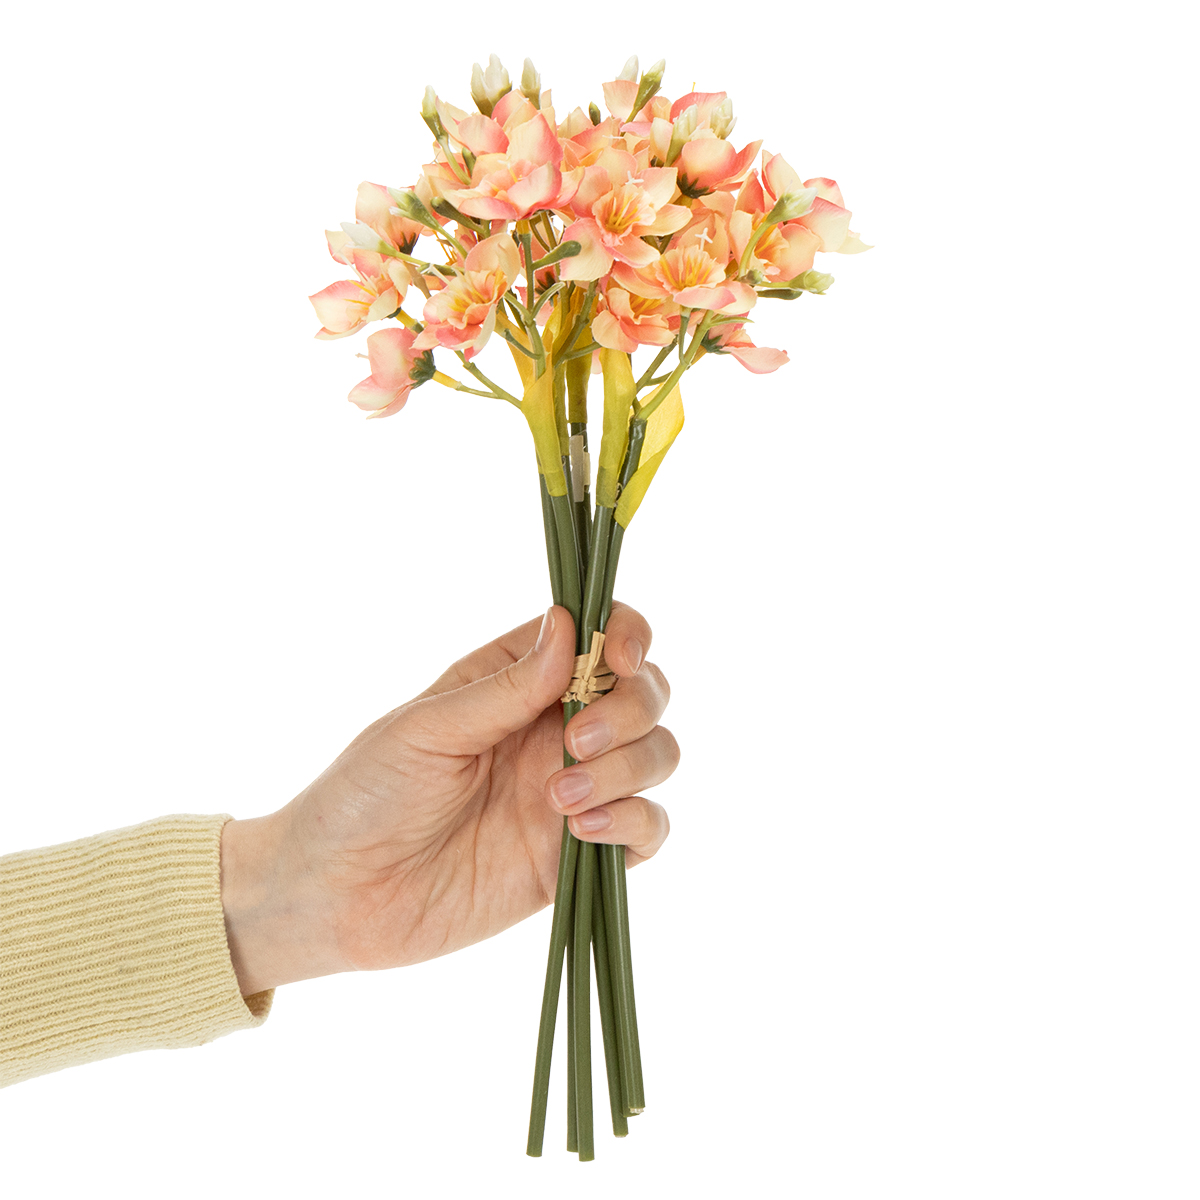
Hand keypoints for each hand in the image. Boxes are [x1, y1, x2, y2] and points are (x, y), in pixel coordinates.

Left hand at [219, 604, 676, 995]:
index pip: (600, 635)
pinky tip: (580, 831)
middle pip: (645, 692)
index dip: (626, 634)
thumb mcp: (427, 729)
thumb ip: (505, 688)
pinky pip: (648, 829)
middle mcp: (555, 729)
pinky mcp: (577, 854)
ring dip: (629, 767)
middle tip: (575, 742)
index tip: (620, 656)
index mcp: (518, 681)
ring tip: (561, 798)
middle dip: (631, 708)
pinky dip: (634, 822)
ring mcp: (573, 790)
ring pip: (656, 755)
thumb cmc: (364, 794)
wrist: (336, 896)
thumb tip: (571, 627)